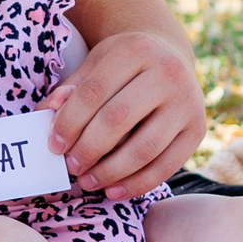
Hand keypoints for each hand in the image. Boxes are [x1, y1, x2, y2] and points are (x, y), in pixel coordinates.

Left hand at [40, 30, 203, 200]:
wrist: (169, 57)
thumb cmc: (123, 66)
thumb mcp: (95, 65)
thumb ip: (70, 90)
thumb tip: (44, 116)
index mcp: (135, 49)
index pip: (94, 92)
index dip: (69, 123)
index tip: (53, 146)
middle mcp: (168, 72)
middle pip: (118, 119)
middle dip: (88, 149)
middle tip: (70, 167)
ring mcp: (188, 102)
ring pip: (144, 148)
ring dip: (110, 172)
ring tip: (88, 182)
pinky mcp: (198, 129)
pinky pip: (166, 165)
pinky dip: (137, 184)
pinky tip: (114, 191)